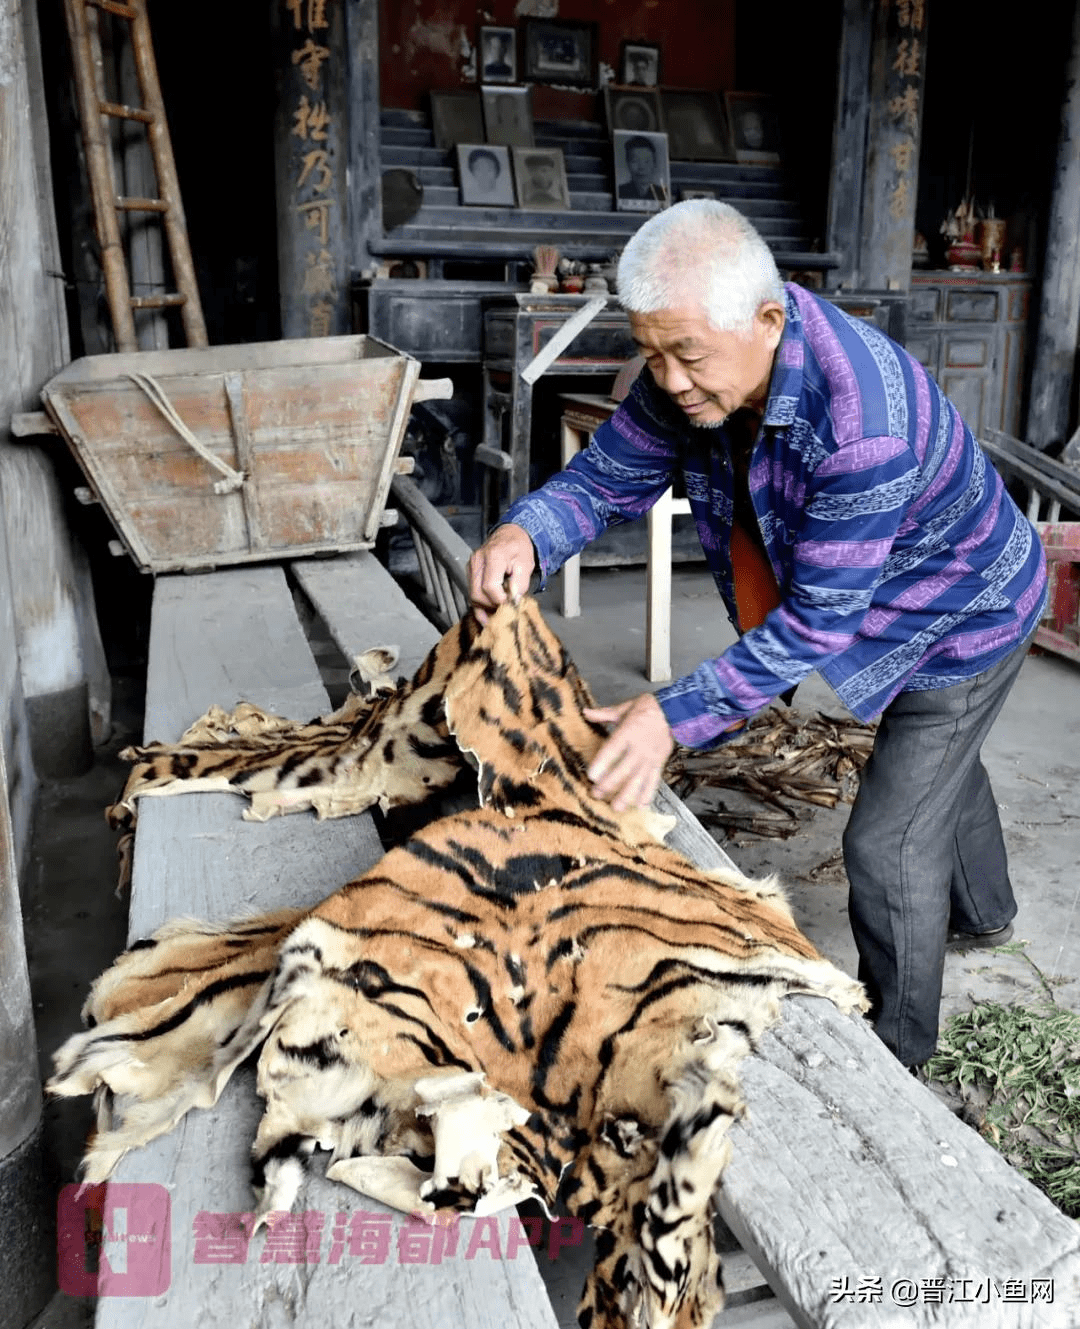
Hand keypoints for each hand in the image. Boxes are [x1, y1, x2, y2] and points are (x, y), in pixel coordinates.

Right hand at [467, 524, 535, 623]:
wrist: (510, 534)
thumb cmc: (519, 547)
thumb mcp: (526, 564)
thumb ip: (520, 584)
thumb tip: (513, 602)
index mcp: (493, 556)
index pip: (490, 587)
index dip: (500, 600)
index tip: (511, 604)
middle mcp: (478, 561)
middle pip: (477, 594)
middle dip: (491, 606)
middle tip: (506, 609)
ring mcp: (471, 566)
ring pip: (472, 596)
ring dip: (485, 607)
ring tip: (499, 611)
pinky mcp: (470, 572)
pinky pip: (471, 593)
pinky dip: (479, 606)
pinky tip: (486, 617)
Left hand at [583, 693, 672, 811]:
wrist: (673, 711)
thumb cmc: (645, 709)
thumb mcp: (624, 708)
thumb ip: (604, 714)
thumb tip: (585, 712)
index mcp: (628, 731)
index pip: (613, 749)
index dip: (602, 763)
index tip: (591, 776)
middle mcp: (640, 747)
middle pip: (624, 769)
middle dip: (609, 784)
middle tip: (596, 794)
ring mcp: (650, 758)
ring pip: (638, 780)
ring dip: (627, 795)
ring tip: (616, 807)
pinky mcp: (659, 764)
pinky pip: (654, 781)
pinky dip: (648, 794)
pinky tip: (640, 806)